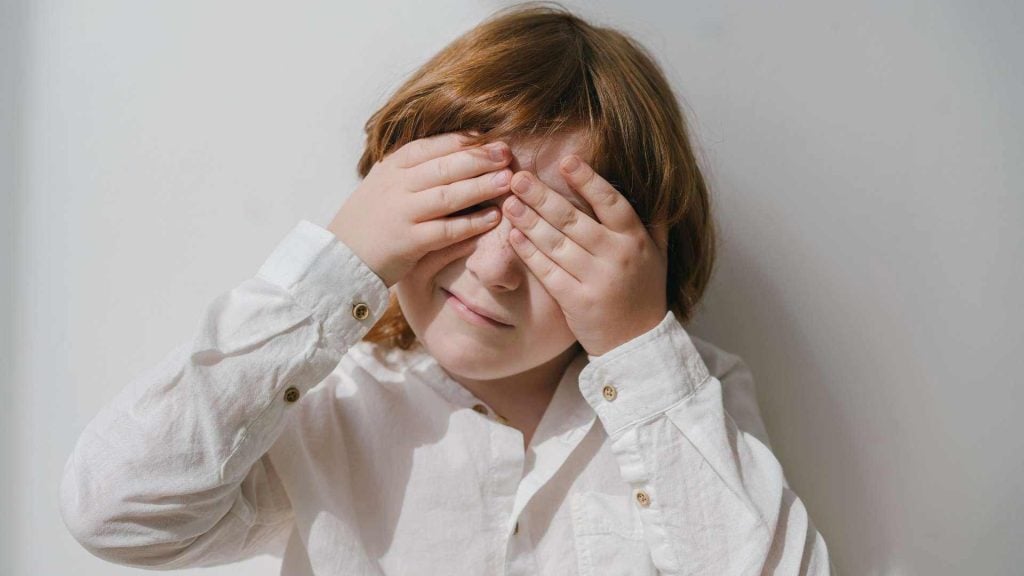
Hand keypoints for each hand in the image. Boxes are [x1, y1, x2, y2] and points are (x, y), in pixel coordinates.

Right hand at [328, 132, 512, 287]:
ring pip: (448, 195)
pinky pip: (446, 231)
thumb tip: (453, 150)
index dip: (464, 141)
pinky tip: (493, 218)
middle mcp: (396, 186)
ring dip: (481, 187)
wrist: (339, 259)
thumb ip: (412, 169)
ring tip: (507, 181)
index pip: (432, 146)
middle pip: (444, 166)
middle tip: (506, 154)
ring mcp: (401, 214)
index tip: (491, 137)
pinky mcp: (408, 243)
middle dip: (479, 159)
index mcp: (392, 167)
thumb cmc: (369, 221)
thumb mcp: (384, 184)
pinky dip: (471, 224)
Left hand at [501, 155, 669, 356]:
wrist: (637, 345)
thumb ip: (654, 222)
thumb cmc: (644, 294)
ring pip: (556, 244)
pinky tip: (513, 236)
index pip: (611, 202)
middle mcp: (617, 257)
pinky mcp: (576, 302)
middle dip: (543, 196)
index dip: (588, 180)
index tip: (566, 160)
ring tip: (510, 202)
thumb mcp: (658, 256)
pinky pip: (548, 272)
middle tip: (519, 177)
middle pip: (574, 220)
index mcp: (635, 240)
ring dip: (529, 221)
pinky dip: (529, 253)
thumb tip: (656, 188)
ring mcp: (595, 280)